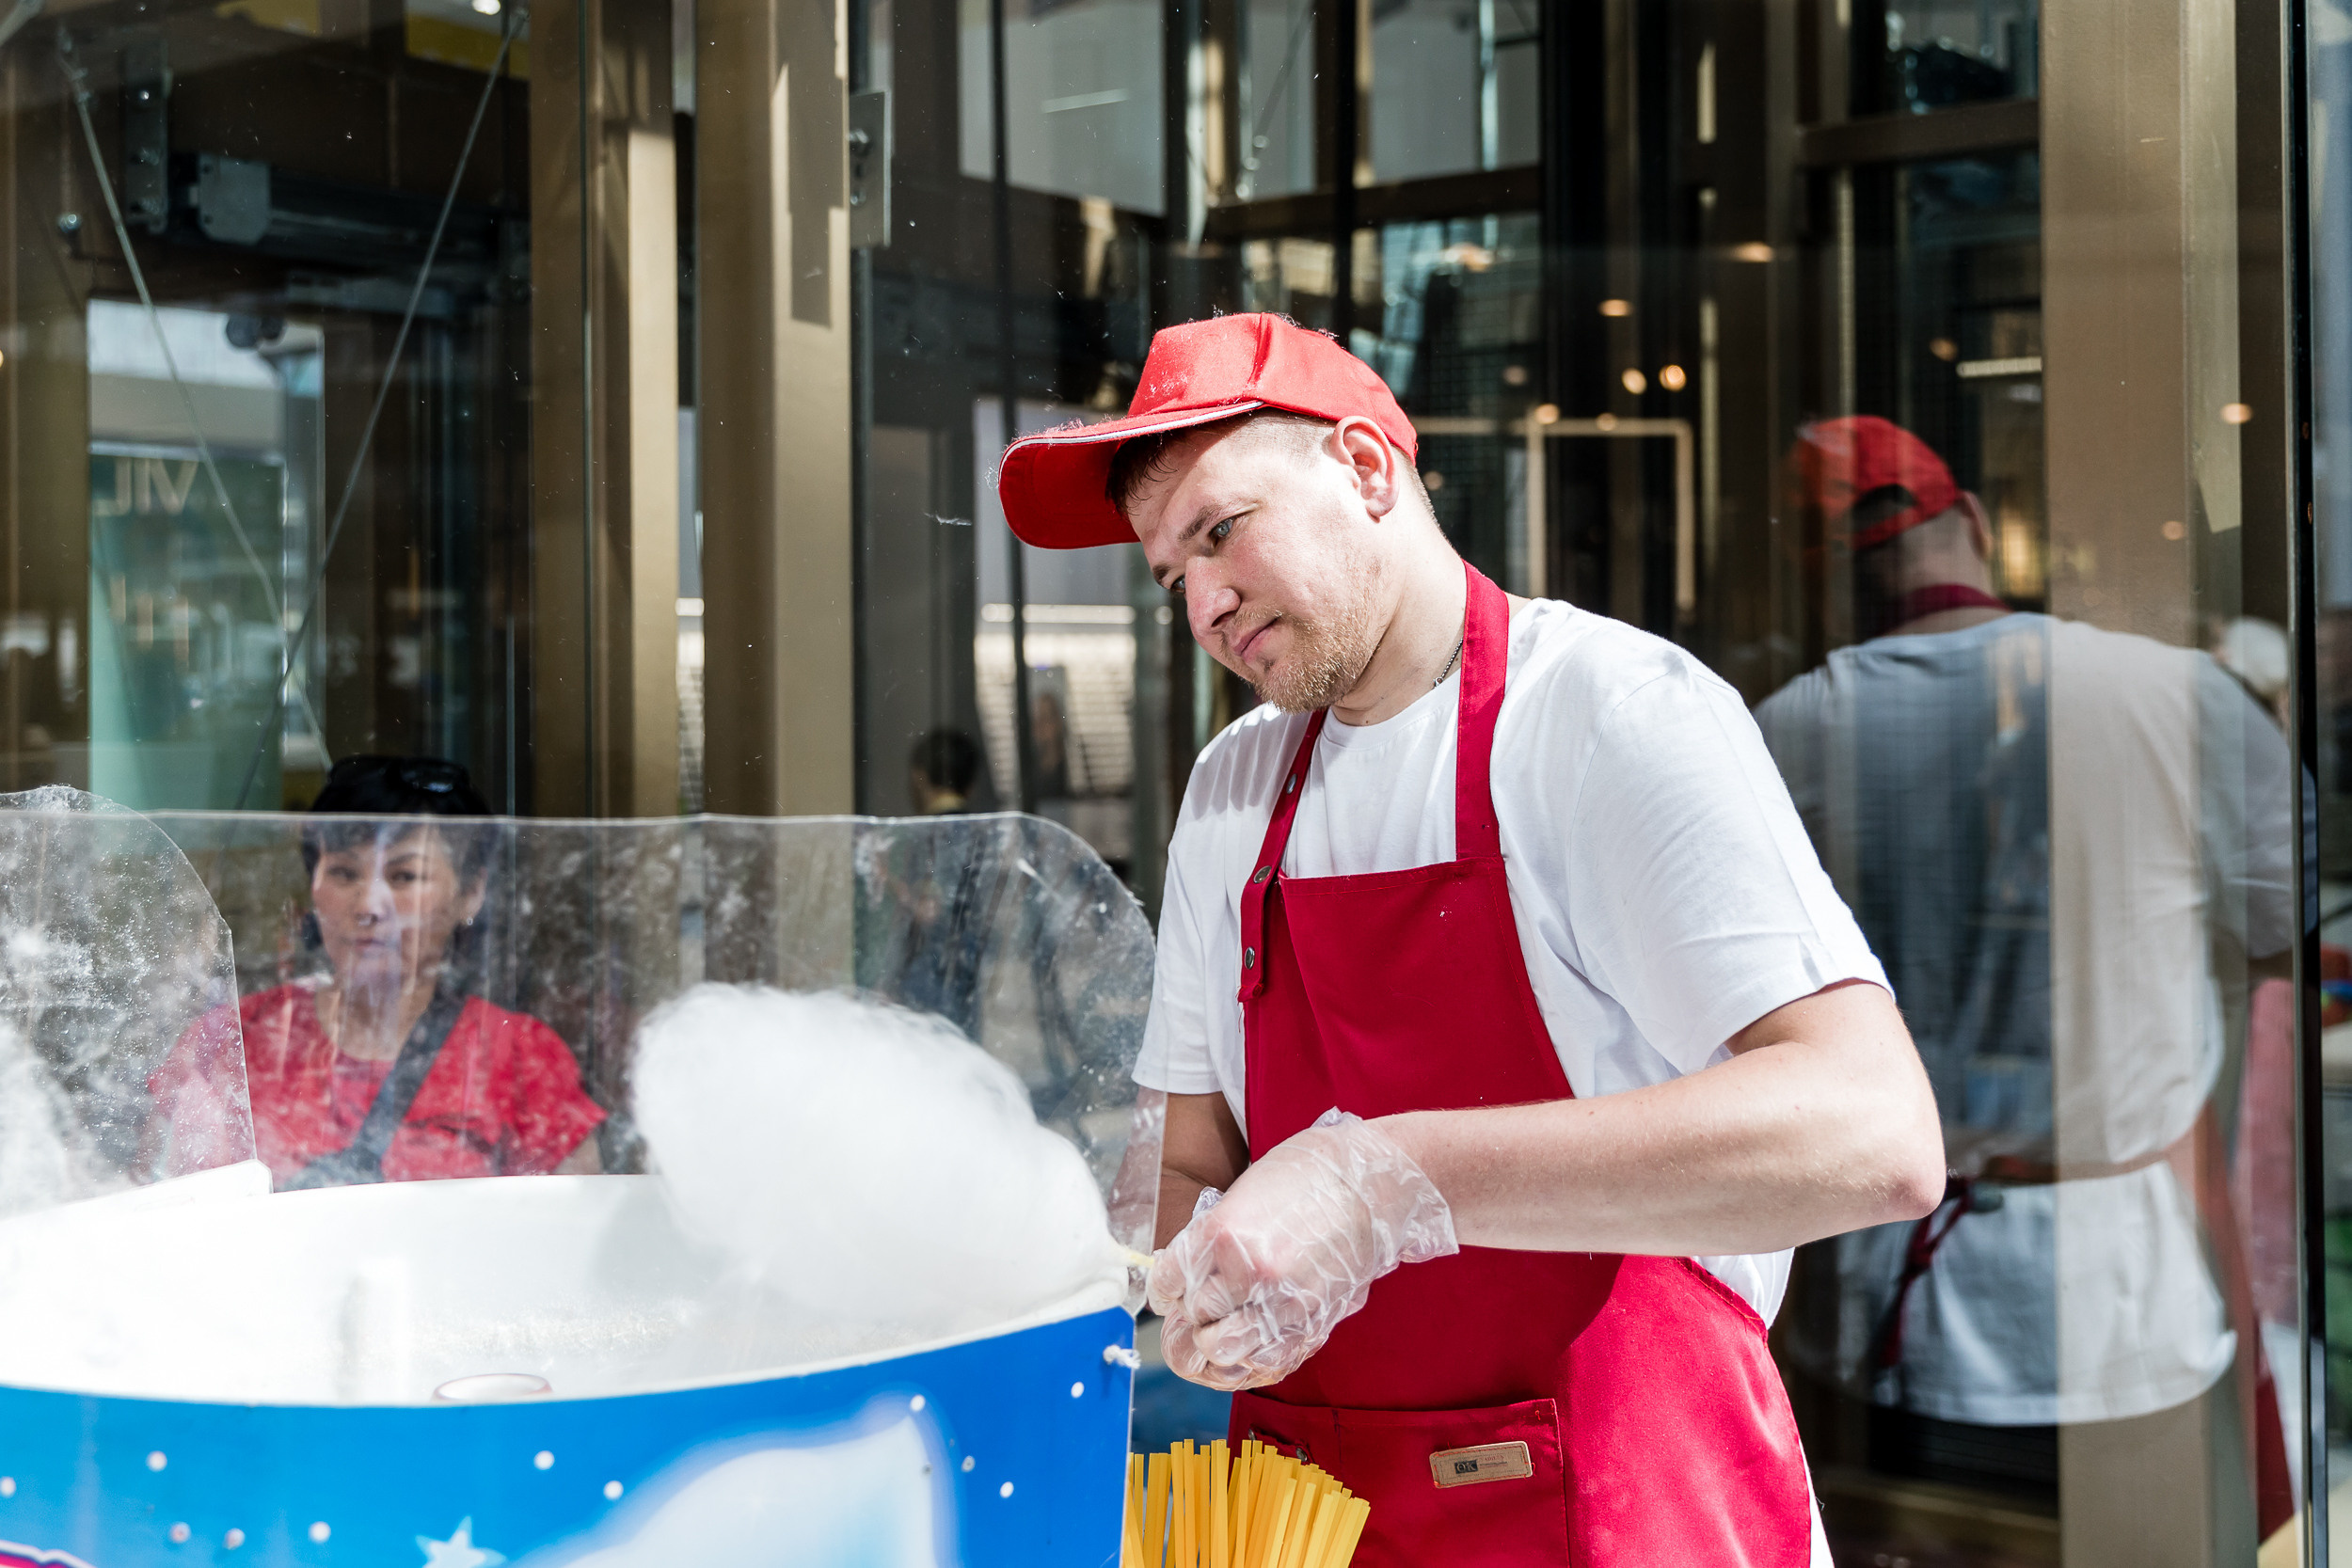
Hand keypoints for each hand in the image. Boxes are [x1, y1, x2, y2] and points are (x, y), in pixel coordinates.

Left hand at [1147, 1110, 1456, 1390]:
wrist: (1372, 1185)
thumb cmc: (1304, 1179)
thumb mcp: (1240, 1196)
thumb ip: (1207, 1242)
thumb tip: (1179, 1285)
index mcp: (1221, 1233)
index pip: (1168, 1284)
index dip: (1168, 1289)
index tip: (1175, 1288)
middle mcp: (1247, 1272)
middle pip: (1192, 1321)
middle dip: (1191, 1317)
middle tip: (1201, 1307)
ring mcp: (1282, 1303)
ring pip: (1220, 1351)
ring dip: (1217, 1341)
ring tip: (1225, 1326)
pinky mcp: (1312, 1324)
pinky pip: (1263, 1362)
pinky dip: (1248, 1358)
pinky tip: (1251, 1340)